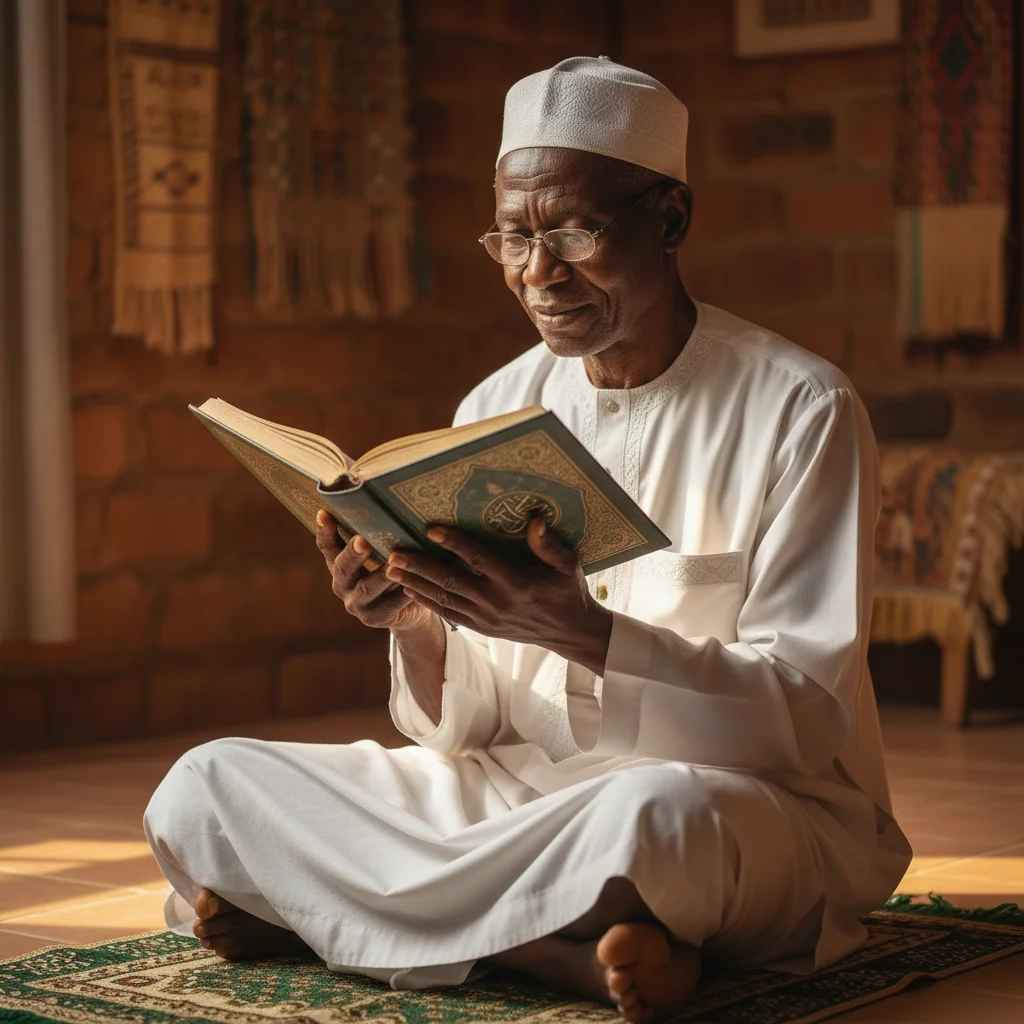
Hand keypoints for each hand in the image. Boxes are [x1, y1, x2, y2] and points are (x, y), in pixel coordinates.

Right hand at [315, 510, 432, 633]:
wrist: (409, 608)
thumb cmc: (396, 568)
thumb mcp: (384, 551)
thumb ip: (379, 533)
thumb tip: (384, 494)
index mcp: (340, 564)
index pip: (327, 546)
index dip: (324, 531)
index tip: (324, 512)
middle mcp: (342, 584)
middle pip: (343, 567)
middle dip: (354, 553)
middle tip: (363, 540)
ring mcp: (356, 604)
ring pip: (367, 588)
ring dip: (380, 575)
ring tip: (394, 561)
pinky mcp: (374, 619)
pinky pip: (388, 607)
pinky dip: (400, 596)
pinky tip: (411, 587)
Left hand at [385, 518, 612, 674]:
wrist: (569, 632)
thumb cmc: (568, 591)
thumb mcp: (567, 564)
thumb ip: (548, 544)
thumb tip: (534, 519)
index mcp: (516, 582)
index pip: (478, 559)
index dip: (454, 543)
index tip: (431, 529)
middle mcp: (496, 601)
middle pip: (450, 580)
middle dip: (419, 566)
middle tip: (393, 554)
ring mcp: (486, 617)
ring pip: (443, 599)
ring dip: (415, 584)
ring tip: (390, 570)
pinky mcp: (481, 628)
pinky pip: (448, 615)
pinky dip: (426, 603)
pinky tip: (408, 590)